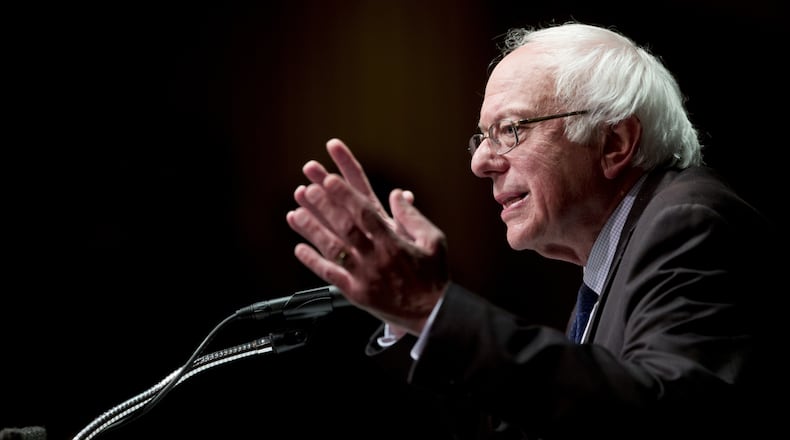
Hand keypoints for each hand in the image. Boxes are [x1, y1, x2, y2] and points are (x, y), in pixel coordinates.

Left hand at [286, 138, 448, 334]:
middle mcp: (376, 259)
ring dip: (313, 230)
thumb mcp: (434, 241)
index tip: (330, 180)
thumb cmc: (433, 276)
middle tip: (309, 190)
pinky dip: (313, 262)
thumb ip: (413, 217)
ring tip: (296, 214)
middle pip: (345, 228)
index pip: (365, 214)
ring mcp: (363, 277)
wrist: (431, 315)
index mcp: (394, 244)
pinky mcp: (356, 294)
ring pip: (333, 249)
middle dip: (325, 207)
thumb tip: (398, 194)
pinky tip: (299, 248)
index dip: (346, 196)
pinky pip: (330, 276)